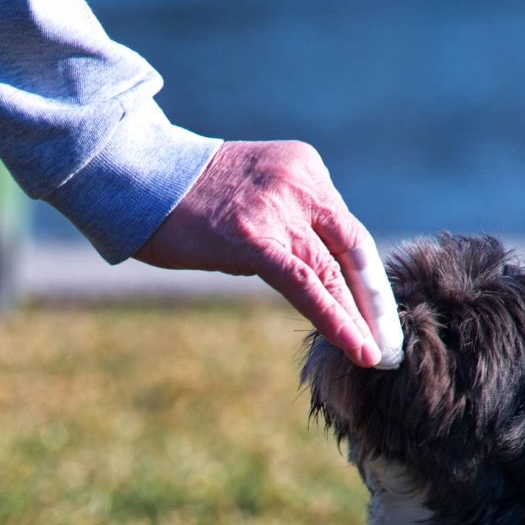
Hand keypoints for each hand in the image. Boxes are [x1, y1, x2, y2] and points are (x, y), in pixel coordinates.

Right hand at [135, 141, 402, 368]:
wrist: (136, 174)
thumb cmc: (183, 197)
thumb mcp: (250, 197)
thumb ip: (285, 223)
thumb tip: (311, 275)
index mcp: (304, 169)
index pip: (345, 231)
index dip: (365, 278)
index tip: (378, 314)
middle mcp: (301, 183)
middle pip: (351, 251)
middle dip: (373, 302)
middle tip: (389, 343)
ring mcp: (279, 208)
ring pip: (331, 272)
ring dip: (357, 319)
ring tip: (375, 356)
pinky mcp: (254, 237)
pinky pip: (306, 285)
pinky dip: (334, 318)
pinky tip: (356, 347)